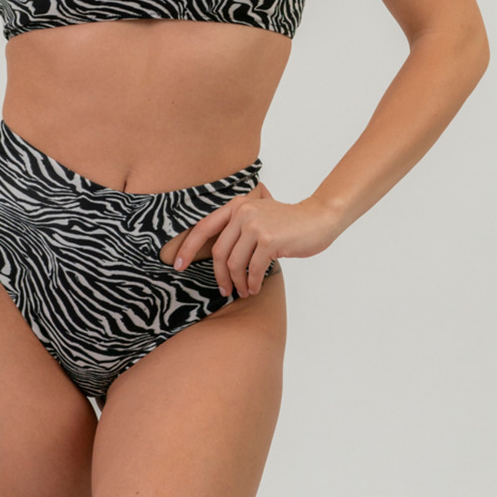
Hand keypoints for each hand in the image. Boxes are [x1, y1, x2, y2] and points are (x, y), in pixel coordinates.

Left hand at [161, 184, 343, 298]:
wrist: (319, 218)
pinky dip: (252, 283)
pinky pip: (252, 269)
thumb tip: (217, 255)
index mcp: (236, 206)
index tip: (178, 265)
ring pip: (234, 264)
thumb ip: (238, 227)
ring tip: (244, 291)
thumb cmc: (289, 223)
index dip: (187, 248)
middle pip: (218, 253)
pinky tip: (255, 287)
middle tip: (225, 289)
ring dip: (238, 282)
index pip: (203, 228)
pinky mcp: (269, 241)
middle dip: (220, 276)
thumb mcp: (258, 216)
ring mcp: (256, 226)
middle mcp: (243, 213)